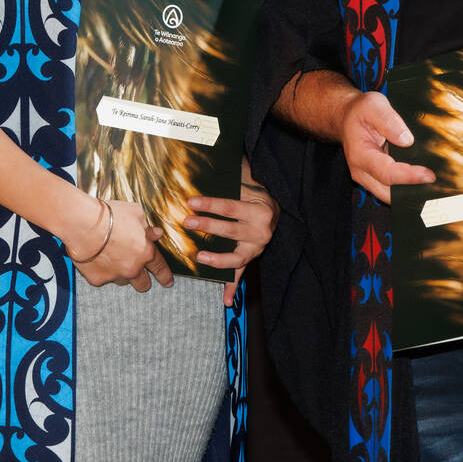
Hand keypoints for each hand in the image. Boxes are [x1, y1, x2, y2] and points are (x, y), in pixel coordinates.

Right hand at [66, 197, 173, 290]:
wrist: (82, 222)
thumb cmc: (109, 215)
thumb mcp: (136, 214)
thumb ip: (147, 227)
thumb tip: (155, 233)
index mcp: (146, 252)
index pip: (160, 269)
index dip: (165, 277)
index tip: (168, 282)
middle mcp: (133, 268)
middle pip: (143, 284)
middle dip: (143, 280)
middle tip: (139, 273)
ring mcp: (115, 276)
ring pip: (123, 281)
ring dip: (122, 273)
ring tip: (112, 257)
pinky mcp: (98, 279)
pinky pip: (104, 278)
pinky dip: (103, 271)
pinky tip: (97, 257)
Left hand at [185, 161, 279, 306]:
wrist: (275, 211)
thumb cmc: (254, 196)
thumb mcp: (246, 186)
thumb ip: (230, 181)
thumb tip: (205, 161)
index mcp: (260, 210)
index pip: (230, 206)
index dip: (210, 205)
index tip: (191, 202)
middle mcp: (261, 231)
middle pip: (230, 230)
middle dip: (207, 227)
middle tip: (186, 223)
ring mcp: (258, 249)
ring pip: (235, 257)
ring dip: (217, 260)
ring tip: (199, 257)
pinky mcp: (252, 259)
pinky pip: (241, 276)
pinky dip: (233, 289)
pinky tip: (225, 301)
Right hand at [339, 90, 433, 202]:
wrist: (347, 117)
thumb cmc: (360, 111)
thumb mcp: (373, 105)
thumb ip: (388, 120)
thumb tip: (407, 141)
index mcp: (360, 155)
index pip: (387, 173)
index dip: (409, 177)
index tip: (429, 175)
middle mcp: (362, 172)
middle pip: (389, 194)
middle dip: (412, 193)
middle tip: (437, 187)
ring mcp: (368, 178)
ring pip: (391, 197)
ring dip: (411, 194)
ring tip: (434, 189)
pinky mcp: (376, 179)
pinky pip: (393, 191)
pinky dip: (408, 190)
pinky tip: (424, 184)